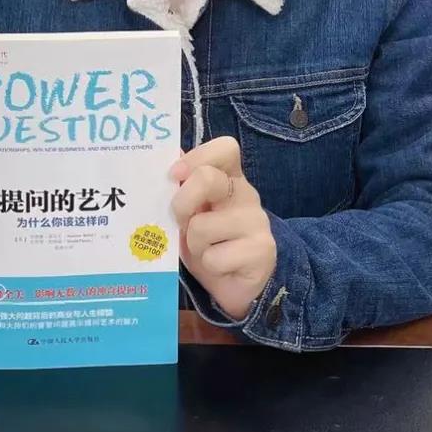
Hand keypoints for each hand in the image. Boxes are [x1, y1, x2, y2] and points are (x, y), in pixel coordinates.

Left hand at [170, 136, 276, 320]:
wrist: (238, 283)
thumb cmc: (209, 241)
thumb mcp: (191, 212)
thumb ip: (181, 187)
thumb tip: (169, 153)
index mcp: (228, 176)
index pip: (225, 148)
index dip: (196, 157)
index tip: (173, 175)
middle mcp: (245, 193)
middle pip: (207, 179)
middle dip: (182, 203)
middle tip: (180, 221)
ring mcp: (257, 220)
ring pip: (203, 227)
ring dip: (194, 244)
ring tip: (204, 250)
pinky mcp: (262, 250)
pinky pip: (215, 258)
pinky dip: (209, 266)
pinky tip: (221, 267)